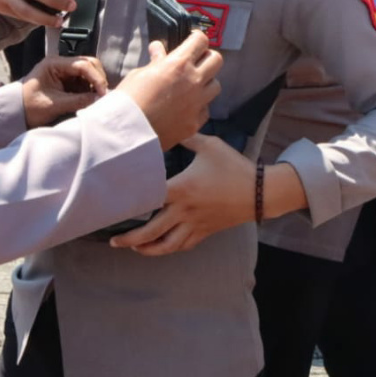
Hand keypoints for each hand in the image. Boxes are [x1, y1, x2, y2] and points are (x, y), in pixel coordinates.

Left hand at [21, 56, 107, 127]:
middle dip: (98, 79)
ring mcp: (64, 72)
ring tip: (97, 100)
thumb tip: (99, 99)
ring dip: (95, 85)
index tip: (103, 93)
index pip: (82, 65)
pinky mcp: (67, 81)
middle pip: (89, 64)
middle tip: (103, 96)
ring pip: (89, 73)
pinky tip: (91, 100)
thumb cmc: (28, 107)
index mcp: (54, 64)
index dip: (96, 78)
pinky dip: (90, 90)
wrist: (15, 113)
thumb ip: (78, 100)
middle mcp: (61, 64)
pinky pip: (85, 82)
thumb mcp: (54, 105)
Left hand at [110, 134, 254, 254]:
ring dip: (148, 249)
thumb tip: (171, 127)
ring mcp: (196, 224)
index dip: (130, 203)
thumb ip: (187, 137)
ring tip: (134, 248)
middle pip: (152, 230)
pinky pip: (184, 245)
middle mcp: (185, 210)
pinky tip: (160, 246)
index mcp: (182, 188)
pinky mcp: (206, 231)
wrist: (261, 192)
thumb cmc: (235, 167)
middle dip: (131, 239)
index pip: (149, 198)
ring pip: (167, 245)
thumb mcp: (210, 146)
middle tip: (114, 240)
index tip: (114, 206)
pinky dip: (169, 248)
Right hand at [115, 31, 221, 150]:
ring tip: (191, 87)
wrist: (127, 133)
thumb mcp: (139, 74)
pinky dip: (199, 107)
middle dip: (206, 59)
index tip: (192, 42)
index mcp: (178, 64)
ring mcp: (197, 104)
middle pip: (216, 60)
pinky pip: (205, 110)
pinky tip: (186, 108)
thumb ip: (156, 62)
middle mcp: (193, 81)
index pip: (201, 41)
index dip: (196, 39)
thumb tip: (159, 50)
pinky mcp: (195, 123)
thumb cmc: (128, 100)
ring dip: (206, 83)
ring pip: (216, 86)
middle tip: (195, 63)